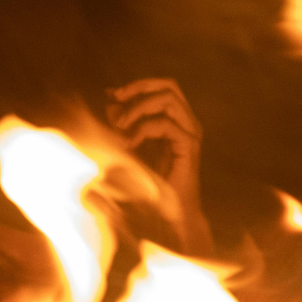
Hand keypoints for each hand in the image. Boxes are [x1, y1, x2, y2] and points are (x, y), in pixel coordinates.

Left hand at [105, 78, 213, 256]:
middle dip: (139, 88)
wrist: (171, 215)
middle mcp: (187, 123)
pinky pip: (166, 125)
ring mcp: (191, 133)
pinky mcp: (188, 147)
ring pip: (168, 99)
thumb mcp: (131, 148)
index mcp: (178, 120)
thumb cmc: (152, 186)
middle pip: (169, 85)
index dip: (136, 86)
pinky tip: (129, 145)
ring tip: (120, 127)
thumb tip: (110, 103)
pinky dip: (143, 130)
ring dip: (139, 108)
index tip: (111, 94)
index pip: (162, 87)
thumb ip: (123, 126)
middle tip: (116, 100)